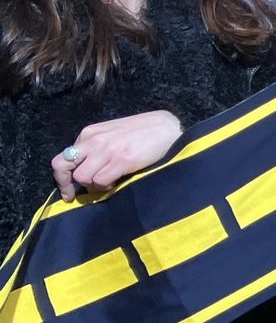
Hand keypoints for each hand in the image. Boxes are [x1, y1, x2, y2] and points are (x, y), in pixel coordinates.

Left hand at [52, 111, 182, 198]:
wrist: (168, 128)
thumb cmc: (143, 132)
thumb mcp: (112, 135)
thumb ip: (96, 148)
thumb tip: (85, 169)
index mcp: (89, 133)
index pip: (61, 159)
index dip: (61, 178)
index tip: (68, 192)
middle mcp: (93, 140)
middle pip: (63, 168)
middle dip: (69, 185)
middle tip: (79, 194)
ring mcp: (107, 150)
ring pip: (82, 177)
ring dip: (93, 186)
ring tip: (109, 182)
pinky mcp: (122, 160)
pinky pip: (100, 181)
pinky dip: (106, 187)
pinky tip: (118, 181)